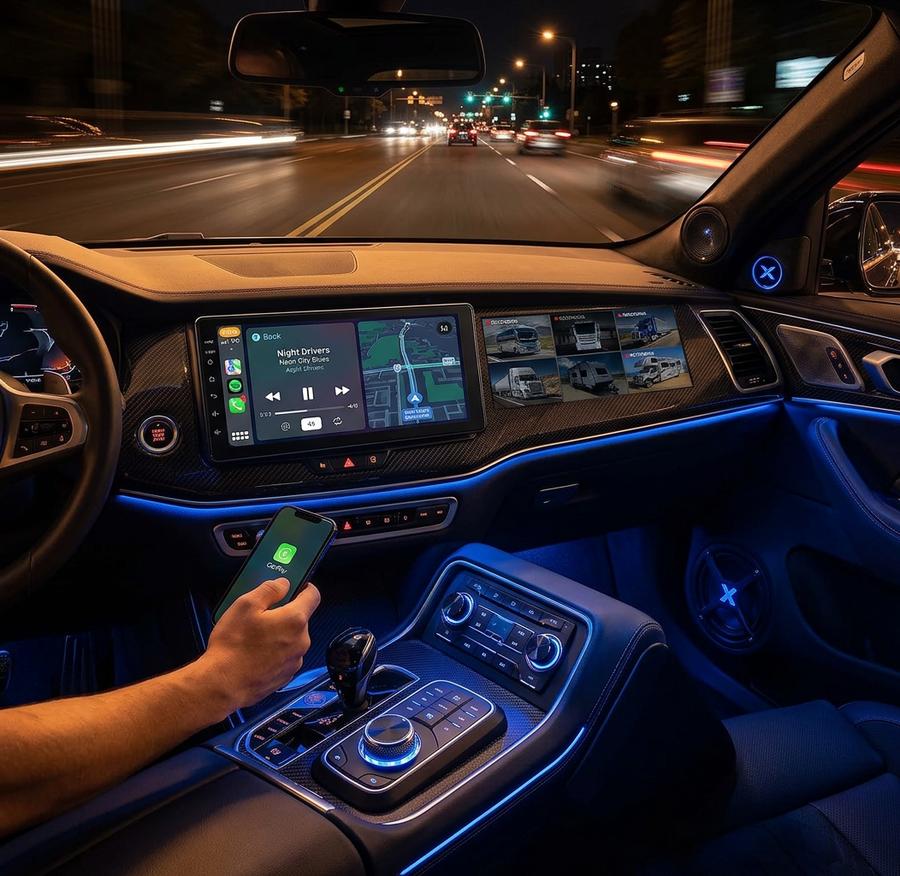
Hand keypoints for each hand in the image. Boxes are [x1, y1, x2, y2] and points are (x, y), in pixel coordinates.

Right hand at [197, 578, 319, 713]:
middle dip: (284, 615)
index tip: (296, 587)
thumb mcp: (245, 605)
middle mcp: (301, 641)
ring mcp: (295, 660)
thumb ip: (269, 590)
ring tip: (254, 639)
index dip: (305, 587)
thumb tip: (283, 584)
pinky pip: (285, 656)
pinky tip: (256, 655)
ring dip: (279, 635)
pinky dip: (275, 653)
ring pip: (292, 639)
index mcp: (295, 620)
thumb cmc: (233, 645)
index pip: (313, 596)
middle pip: (300, 619)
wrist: (222, 685)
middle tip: (261, 617)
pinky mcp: (286, 676)